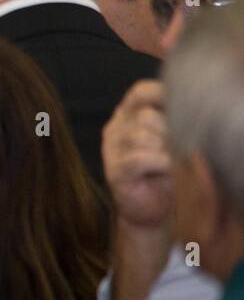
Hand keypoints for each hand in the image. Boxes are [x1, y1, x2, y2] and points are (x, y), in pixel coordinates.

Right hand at [102, 80, 173, 229]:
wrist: (149, 208)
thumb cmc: (162, 170)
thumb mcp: (167, 138)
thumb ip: (170, 119)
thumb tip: (187, 105)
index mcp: (127, 115)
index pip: (142, 91)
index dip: (164, 96)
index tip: (183, 111)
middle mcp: (115, 128)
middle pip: (146, 115)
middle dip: (169, 132)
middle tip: (176, 148)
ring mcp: (111, 150)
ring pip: (142, 136)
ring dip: (165, 150)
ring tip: (169, 162)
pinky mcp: (115, 172)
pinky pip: (141, 158)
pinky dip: (161, 163)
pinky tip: (165, 171)